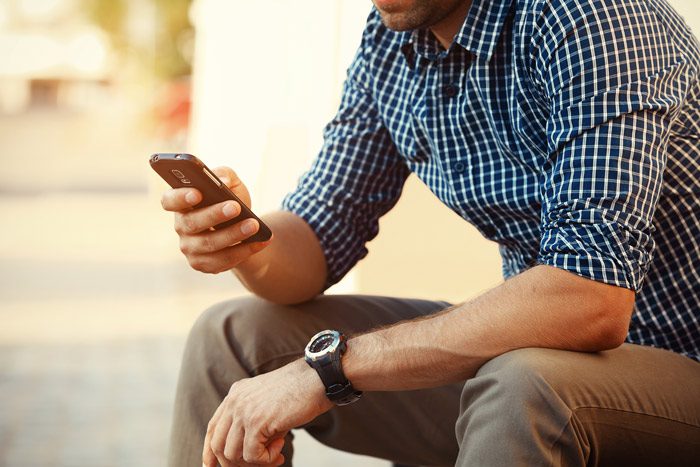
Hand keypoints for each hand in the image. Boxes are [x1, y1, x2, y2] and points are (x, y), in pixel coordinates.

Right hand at [160, 166, 270, 273]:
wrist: (242, 225)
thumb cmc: (230, 198)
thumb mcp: (230, 182)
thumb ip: (225, 175)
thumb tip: (223, 182)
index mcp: (181, 203)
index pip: (169, 200)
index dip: (180, 197)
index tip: (198, 193)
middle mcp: (181, 227)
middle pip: (191, 223)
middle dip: (214, 215)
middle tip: (236, 207)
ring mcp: (190, 248)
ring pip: (209, 244)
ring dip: (233, 235)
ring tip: (254, 225)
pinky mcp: (205, 264)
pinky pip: (224, 260)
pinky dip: (245, 250)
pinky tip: (261, 241)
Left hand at [203, 359, 332, 466]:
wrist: (317, 379)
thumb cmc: (299, 391)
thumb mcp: (267, 403)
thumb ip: (252, 420)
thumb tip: (245, 454)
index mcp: (235, 394)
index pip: (213, 428)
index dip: (209, 451)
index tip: (213, 466)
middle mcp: (235, 401)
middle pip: (218, 445)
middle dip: (233, 463)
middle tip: (259, 464)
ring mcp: (244, 411)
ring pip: (232, 454)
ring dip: (255, 462)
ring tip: (276, 452)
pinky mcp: (257, 422)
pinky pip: (252, 456)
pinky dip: (267, 460)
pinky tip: (281, 449)